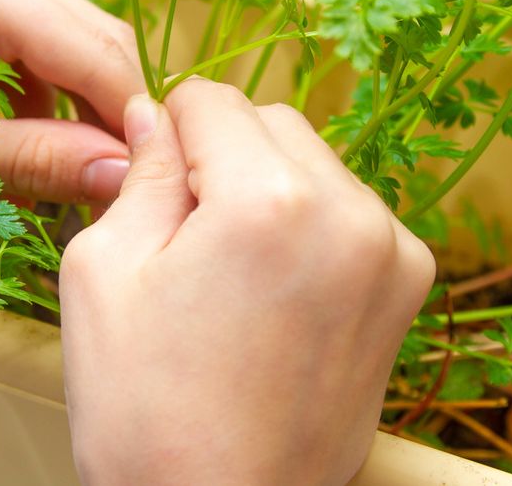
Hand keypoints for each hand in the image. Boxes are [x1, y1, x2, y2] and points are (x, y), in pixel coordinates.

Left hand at [0, 0, 143, 206]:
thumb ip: (30, 159)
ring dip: (82, 117)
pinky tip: (32, 152)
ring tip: (67, 181)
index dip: (130, 120)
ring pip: (78, 51)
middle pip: (96, 43)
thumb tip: (121, 174)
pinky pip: (46, 55)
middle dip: (111, 119)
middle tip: (114, 192)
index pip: (94, 50)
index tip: (146, 186)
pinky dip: (52, 107)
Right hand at [59, 79, 435, 484]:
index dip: (166, 132)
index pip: (211, 100)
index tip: (151, 182)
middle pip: (272, 122)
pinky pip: (350, 213)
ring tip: (232, 276)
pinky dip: (311, 228)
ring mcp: (391, 252)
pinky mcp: (408, 288)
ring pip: (316, 163)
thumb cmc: (147, 412)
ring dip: (270, 190)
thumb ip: (141, 173)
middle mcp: (350, 214)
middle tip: (186, 238)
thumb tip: (155, 113)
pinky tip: (276, 294)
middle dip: (222, 158)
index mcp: (270, 201)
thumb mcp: (103, 273)